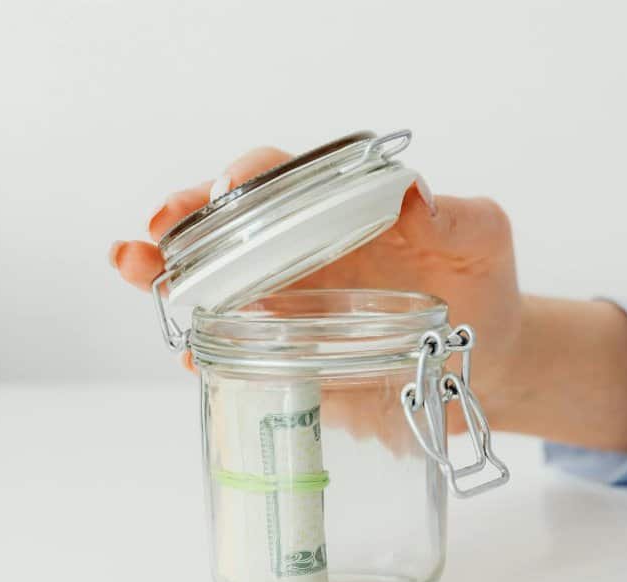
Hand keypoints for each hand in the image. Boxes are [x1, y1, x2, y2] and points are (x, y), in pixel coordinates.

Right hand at [109, 146, 523, 429]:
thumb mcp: (483, 240)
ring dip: (170, 276)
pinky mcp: (296, 357)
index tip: (230, 189)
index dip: (250, 176)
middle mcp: (307, 252)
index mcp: (341, 212)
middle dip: (184, 224)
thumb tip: (408, 196)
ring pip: (219, 284)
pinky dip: (211, 351)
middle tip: (154, 234)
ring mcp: (294, 305)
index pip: (284, 179)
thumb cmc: (482, 286)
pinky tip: (194, 355)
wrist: (491, 359)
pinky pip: (242, 350)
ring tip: (135, 270)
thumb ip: (458, 215)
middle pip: (231, 228)